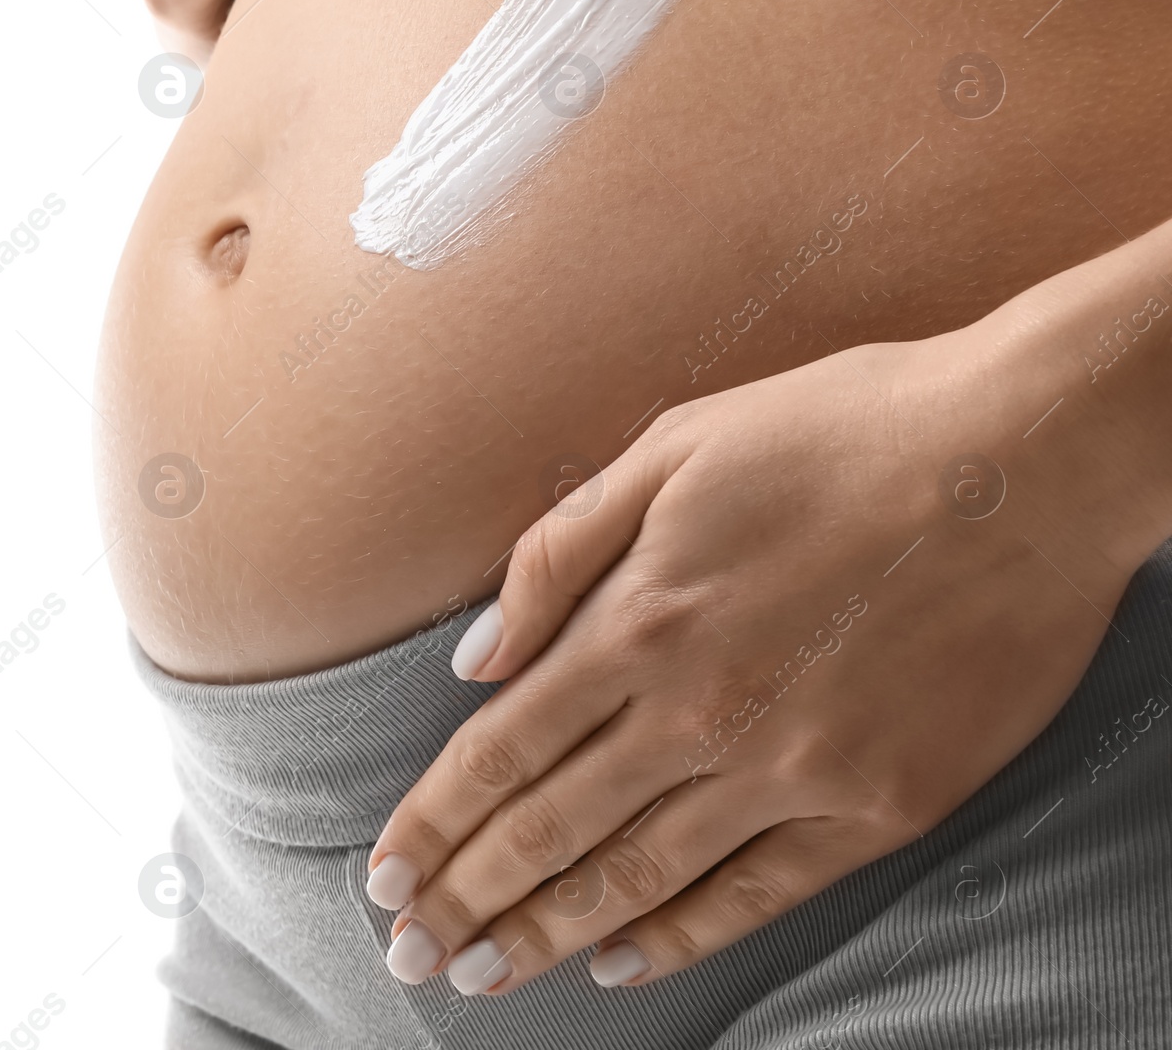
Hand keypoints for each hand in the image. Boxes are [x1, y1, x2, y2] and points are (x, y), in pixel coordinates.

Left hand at [366, 277, 1171, 997]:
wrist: (1022, 460)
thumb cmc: (838, 430)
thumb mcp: (673, 447)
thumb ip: (559, 555)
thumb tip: (474, 658)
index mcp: (641, 619)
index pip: (500, 750)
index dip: (432, 823)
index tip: (383, 877)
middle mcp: (700, 711)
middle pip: (549, 830)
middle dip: (467, 899)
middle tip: (412, 957)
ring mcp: (792, 769)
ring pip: (636, 877)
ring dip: (547, 934)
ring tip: (484, 976)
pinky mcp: (879, 805)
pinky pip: (756, 894)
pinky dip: (678, 936)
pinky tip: (620, 963)